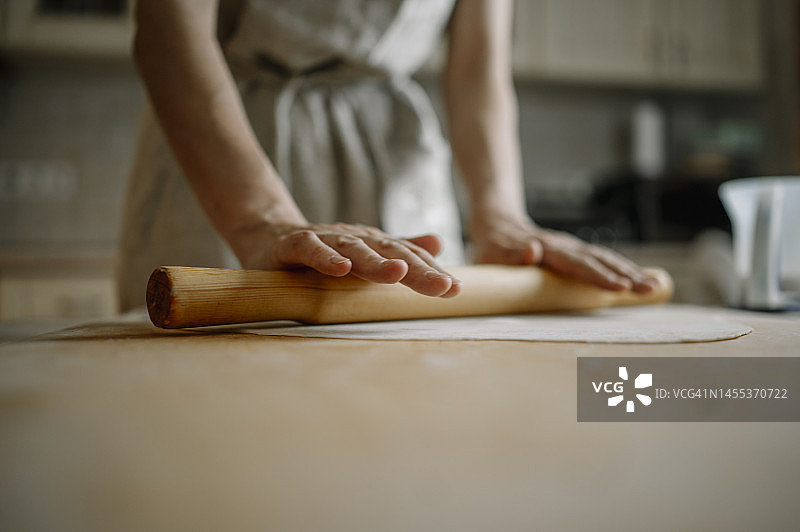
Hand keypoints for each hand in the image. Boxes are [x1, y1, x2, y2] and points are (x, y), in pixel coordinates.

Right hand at [230, 222, 461, 297]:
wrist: (268, 236)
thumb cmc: (322, 251)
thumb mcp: (364, 254)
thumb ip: (400, 250)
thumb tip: (440, 242)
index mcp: (373, 245)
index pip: (408, 258)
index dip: (432, 271)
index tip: (457, 289)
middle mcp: (355, 239)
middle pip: (390, 254)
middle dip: (418, 270)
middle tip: (444, 285)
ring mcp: (325, 239)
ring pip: (355, 249)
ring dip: (376, 262)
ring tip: (399, 275)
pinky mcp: (294, 244)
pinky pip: (311, 249)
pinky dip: (325, 258)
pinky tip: (341, 269)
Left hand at [471, 215, 661, 292]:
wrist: (496, 222)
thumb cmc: (492, 246)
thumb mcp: (492, 252)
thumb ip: (511, 254)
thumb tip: (533, 251)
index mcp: (546, 248)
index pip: (576, 264)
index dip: (598, 276)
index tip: (620, 287)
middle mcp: (563, 245)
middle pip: (598, 260)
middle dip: (625, 275)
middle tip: (648, 290)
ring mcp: (571, 247)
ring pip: (604, 258)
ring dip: (629, 272)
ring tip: (653, 287)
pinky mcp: (574, 251)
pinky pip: (602, 259)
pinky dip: (623, 268)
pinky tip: (640, 278)